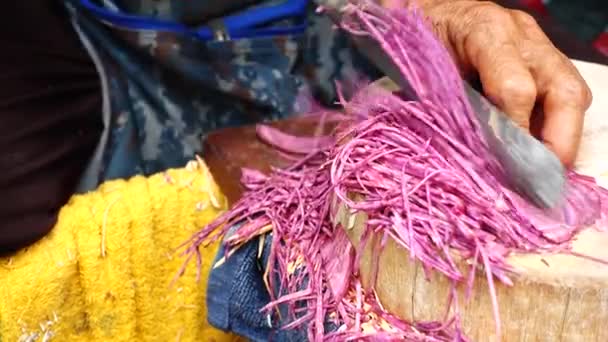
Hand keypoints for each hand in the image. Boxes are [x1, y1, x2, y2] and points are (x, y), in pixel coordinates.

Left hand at [383, 0, 591, 165]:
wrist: (423, 13)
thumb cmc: (417, 43)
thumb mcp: (422, 72)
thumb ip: (451, 107)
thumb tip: (481, 156)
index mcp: (486, 32)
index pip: (515, 89)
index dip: (514, 132)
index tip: (509, 167)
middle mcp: (522, 36)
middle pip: (564, 92)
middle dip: (560, 141)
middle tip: (545, 178)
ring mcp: (537, 45)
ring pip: (572, 93)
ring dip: (563, 137)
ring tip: (545, 170)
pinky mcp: (542, 58)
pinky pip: (563, 94)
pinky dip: (555, 126)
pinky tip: (540, 151)